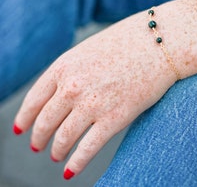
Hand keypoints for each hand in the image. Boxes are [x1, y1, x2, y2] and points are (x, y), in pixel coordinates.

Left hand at [13, 10, 178, 178]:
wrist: (159, 42)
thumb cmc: (127, 43)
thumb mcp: (89, 50)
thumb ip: (71, 70)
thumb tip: (59, 94)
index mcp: (65, 66)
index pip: (34, 99)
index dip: (25, 117)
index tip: (21, 129)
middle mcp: (73, 86)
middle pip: (46, 121)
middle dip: (39, 137)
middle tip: (39, 146)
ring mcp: (93, 104)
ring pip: (64, 137)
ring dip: (57, 150)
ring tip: (57, 155)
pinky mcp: (115, 118)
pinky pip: (88, 148)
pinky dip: (76, 162)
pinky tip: (70, 171)